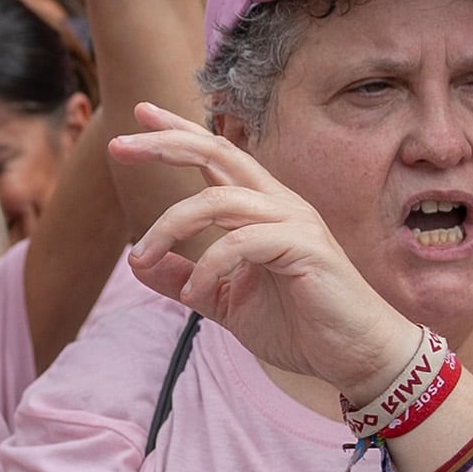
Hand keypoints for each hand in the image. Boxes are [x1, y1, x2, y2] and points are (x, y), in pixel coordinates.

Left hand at [107, 112, 411, 399]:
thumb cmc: (299, 325)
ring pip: (218, 200)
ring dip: (170, 226)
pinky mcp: (305, 247)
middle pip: (217, 153)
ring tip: (142, 257)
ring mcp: (294, 221)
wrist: (354, 357)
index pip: (216, 156)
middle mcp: (278, 203)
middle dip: (165, 145)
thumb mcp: (225, 301)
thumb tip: (137, 264)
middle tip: (118, 146)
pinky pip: (241, 242)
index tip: (139, 115)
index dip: (178, 133)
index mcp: (261, 208)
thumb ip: (184, 279)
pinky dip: (209, 265)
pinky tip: (193, 293)